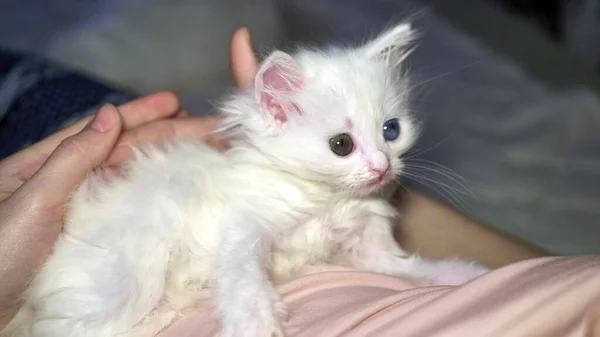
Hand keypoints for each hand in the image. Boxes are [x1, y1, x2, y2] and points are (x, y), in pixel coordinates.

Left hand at [0, 26, 258, 324]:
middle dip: (168, 134)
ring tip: (199, 144)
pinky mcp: (93, 238)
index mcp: (45, 166)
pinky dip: (154, 191)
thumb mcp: (32, 201)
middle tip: (210, 125)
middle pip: (124, 150)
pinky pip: (128, 207)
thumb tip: (110, 115)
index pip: (103, 132)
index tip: (175, 103)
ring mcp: (81, 210)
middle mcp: (68, 183)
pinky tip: (174, 184)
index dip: (141, 115)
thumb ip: (70, 158)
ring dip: (167, 158)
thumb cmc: (0, 253)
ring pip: (130, 175)